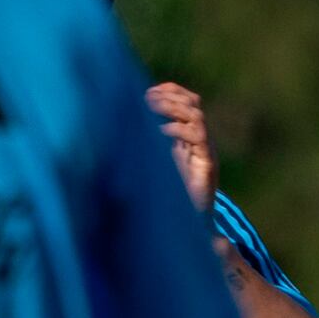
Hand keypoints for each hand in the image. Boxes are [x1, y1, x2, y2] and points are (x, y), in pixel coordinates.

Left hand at [149, 81, 215, 214]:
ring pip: (196, 116)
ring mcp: (205, 152)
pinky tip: (157, 132)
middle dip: (168, 96)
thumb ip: (140, 150)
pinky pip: (198, 136)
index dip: (170, 91)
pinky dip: (176, 129)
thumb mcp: (149, 168)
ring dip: (172, 108)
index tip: (146, 90)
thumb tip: (111, 134)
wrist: (188, 227)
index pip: (186, 101)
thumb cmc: (166, 200)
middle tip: (144, 98)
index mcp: (187, 138)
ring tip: (150, 109)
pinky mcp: (207, 166)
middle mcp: (199, 142)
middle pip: (193, 103)